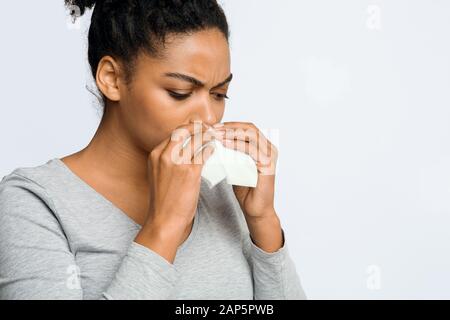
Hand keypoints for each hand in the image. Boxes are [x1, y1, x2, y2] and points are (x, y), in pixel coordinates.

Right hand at [135, 120, 219, 261]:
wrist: (164, 220)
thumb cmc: (164, 201)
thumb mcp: (159, 175)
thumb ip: (168, 160)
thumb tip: (183, 150)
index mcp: (155, 155)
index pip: (174, 133)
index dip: (188, 128)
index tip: (199, 129)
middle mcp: (164, 155)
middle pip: (184, 130)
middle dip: (198, 127)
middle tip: (210, 128)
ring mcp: (177, 163)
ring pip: (196, 138)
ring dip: (208, 135)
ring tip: (216, 136)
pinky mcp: (190, 172)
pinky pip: (204, 152)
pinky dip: (211, 147)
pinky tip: (215, 148)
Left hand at [214, 122, 277, 218]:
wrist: (255, 209)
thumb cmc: (246, 190)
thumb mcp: (236, 165)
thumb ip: (231, 152)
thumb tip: (215, 139)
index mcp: (263, 147)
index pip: (247, 128)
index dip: (231, 125)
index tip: (214, 127)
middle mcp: (269, 149)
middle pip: (250, 128)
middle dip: (230, 126)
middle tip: (214, 128)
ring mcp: (270, 156)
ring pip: (251, 135)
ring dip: (232, 133)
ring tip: (217, 134)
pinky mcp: (268, 165)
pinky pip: (252, 150)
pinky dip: (237, 144)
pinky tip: (225, 144)